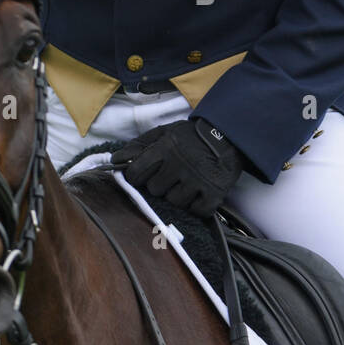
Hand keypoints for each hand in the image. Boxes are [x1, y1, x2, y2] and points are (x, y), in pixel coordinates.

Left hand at [111, 117, 244, 216]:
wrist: (228, 135)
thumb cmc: (191, 136)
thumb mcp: (164, 133)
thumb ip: (139, 145)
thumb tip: (115, 159)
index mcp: (166, 148)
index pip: (137, 172)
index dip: (136, 177)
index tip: (141, 176)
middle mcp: (180, 165)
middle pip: (155, 189)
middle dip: (160, 184)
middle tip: (170, 176)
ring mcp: (198, 181)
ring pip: (174, 202)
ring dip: (178, 196)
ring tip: (186, 183)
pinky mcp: (214, 193)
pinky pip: (196, 210)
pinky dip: (197, 205)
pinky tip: (198, 192)